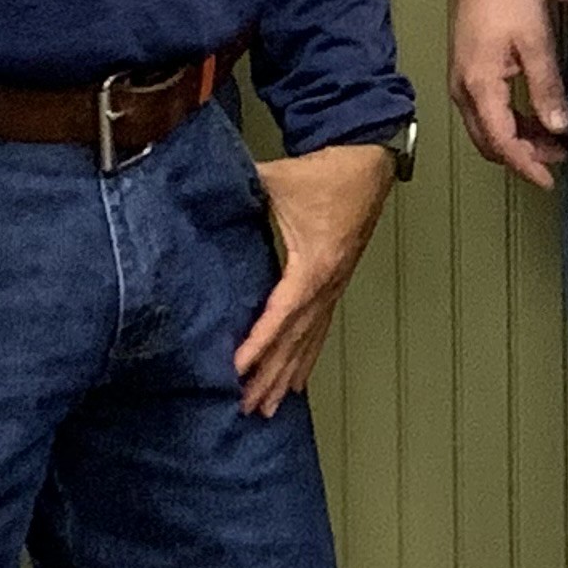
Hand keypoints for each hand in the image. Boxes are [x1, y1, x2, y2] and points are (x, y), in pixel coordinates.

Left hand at [235, 140, 397, 414]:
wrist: (369, 160)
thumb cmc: (328, 172)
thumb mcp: (277, 179)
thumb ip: (237, 188)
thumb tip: (197, 190)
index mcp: (313, 264)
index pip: (281, 314)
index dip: (258, 345)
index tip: (236, 371)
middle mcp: (326, 284)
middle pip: (296, 340)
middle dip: (270, 375)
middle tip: (247, 407)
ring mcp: (335, 285)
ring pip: (310, 340)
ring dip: (288, 375)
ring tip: (268, 407)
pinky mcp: (337, 281)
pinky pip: (321, 328)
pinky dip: (307, 357)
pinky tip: (298, 380)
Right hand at [449, 0, 567, 187]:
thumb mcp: (536, 43)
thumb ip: (546, 88)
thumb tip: (558, 128)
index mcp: (479, 87)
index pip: (502, 142)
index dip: (527, 165)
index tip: (550, 180)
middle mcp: (464, 91)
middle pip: (490, 142)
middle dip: (523, 157)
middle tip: (560, 159)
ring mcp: (462, 83)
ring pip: (487, 129)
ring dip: (518, 141)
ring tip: (555, 141)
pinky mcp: (468, 74)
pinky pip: (486, 113)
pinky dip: (510, 123)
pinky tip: (536, 117)